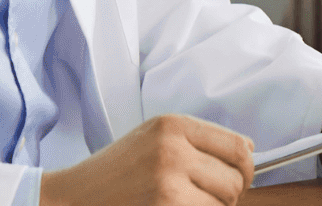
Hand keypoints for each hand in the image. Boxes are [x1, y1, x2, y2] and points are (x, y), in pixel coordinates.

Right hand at [40, 113, 252, 205]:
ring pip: (223, 203)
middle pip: (235, 179)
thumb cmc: (115, 170)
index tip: (239, 178)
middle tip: (208, 197)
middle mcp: (173, 149)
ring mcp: (167, 182)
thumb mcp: (154, 138)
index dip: (246, 168)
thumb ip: (199, 140)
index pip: (238, 147)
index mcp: (173, 125)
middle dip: (230, 194)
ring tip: (187, 203)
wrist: (73, 197)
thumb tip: (248, 150)